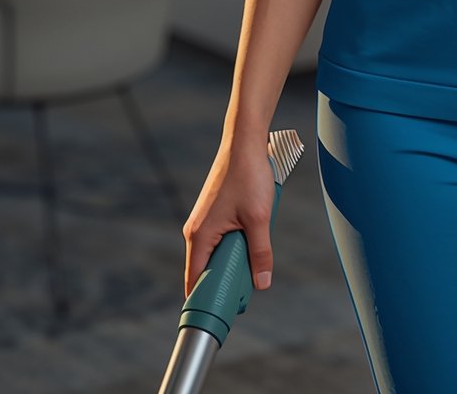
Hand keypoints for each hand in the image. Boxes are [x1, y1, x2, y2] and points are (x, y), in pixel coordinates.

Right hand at [182, 134, 277, 297]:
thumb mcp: (259, 219)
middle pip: (204, 270)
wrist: (245, 143)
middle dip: (221, 284)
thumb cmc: (248, 177)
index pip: (194, 279)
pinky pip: (219, 242)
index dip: (205, 299)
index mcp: (199, 235)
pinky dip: (232, 250)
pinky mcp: (213, 215)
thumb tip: (262, 283)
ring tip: (249, 273)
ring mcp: (203, 223)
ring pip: (214, 255)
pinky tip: (249, 248)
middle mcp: (196, 231)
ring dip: (229, 265)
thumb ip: (260, 252)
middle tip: (242, 297)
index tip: (217, 314)